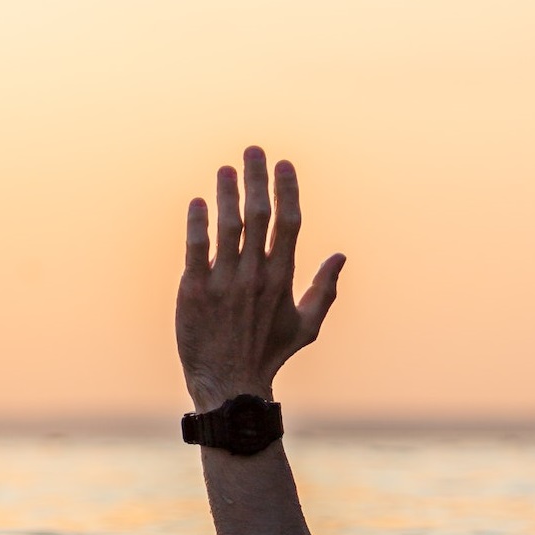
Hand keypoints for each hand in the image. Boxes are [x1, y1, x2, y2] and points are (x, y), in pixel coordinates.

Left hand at [177, 146, 345, 412]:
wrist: (230, 385)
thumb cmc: (268, 355)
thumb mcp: (306, 327)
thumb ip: (325, 290)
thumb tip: (341, 256)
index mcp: (282, 279)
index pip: (289, 224)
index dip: (287, 190)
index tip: (284, 164)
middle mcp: (255, 276)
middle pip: (259, 216)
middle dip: (257, 179)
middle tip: (253, 150)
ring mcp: (224, 283)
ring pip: (228, 227)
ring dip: (227, 193)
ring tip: (225, 169)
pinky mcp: (194, 291)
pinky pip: (196, 250)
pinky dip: (197, 224)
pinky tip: (198, 202)